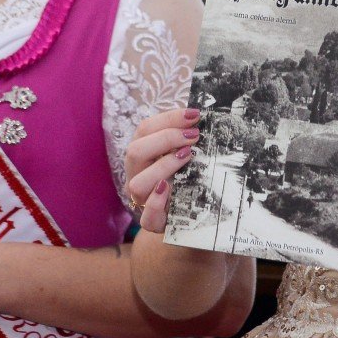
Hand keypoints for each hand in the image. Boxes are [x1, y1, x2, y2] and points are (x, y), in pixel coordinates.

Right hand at [125, 107, 199, 233]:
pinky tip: (170, 189)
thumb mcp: (185, 153)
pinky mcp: (153, 222)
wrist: (190, 213)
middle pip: (135, 151)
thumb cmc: (186, 175)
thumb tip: (201, 114)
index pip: (145, 129)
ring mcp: (141, 199)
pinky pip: (147, 217)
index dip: (169, 118)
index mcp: (142, 154)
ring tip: (188, 157)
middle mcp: (137, 175)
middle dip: (166, 139)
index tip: (195, 114)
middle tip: (194, 136)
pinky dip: (157, 203)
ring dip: (163, 166)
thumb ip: (186, 135)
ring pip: (138, 183)